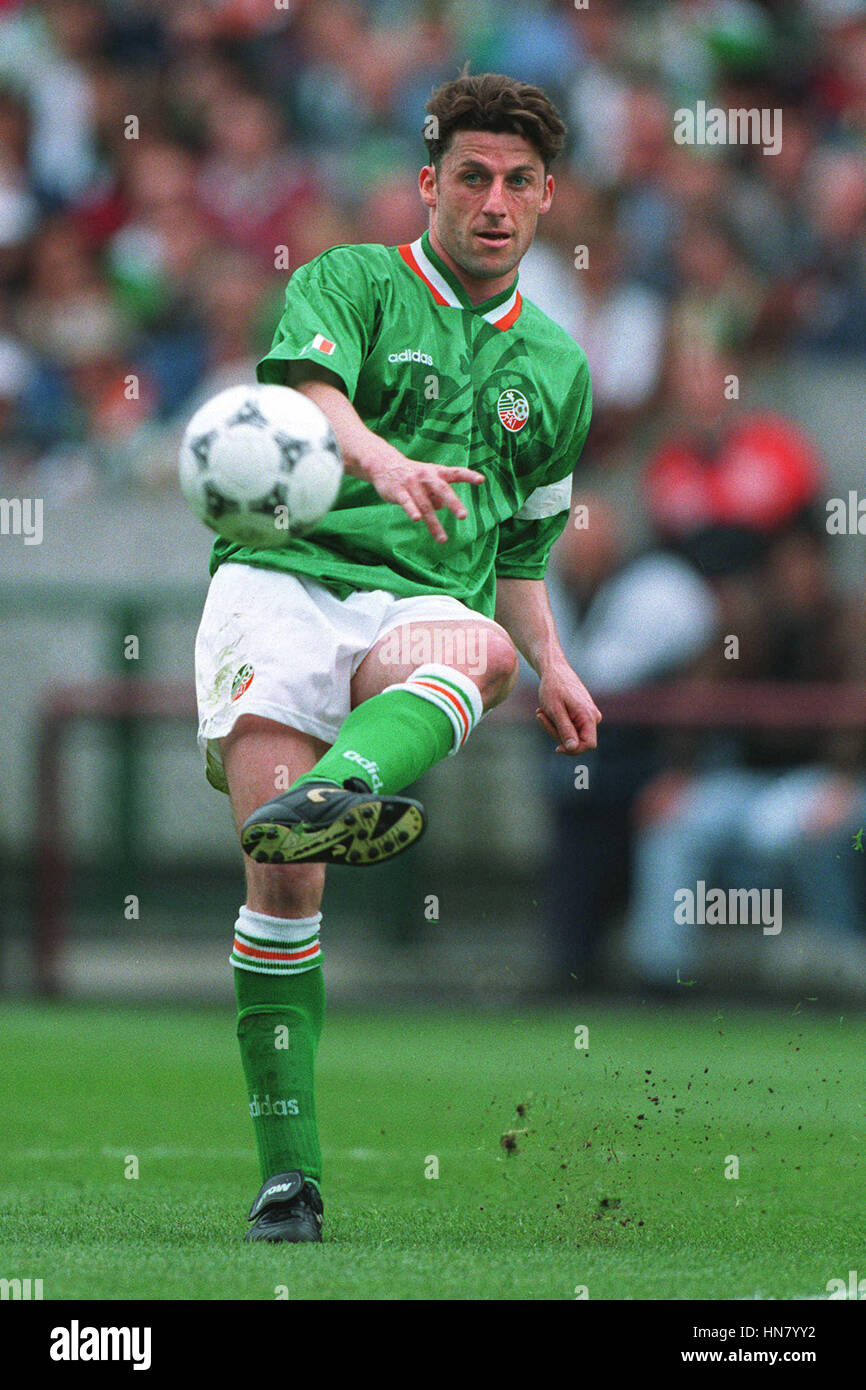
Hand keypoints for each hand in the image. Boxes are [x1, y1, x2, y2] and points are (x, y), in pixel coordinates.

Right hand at [361, 445, 484, 543]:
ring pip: (425, 505)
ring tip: (443, 539)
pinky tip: (416, 519)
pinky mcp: (398, 490)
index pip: (456, 472)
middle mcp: (426, 476)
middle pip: (442, 490)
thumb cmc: (413, 474)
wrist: (384, 464)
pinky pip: (406, 502)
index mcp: (437, 472)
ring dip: (434, 524)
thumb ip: (438, 493)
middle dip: (453, 503)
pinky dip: (411, 510)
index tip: (481, 480)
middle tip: (463, 516)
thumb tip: (443, 506)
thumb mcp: (428, 478)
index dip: (468, 476)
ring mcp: (412, 483)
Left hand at [535, 664, 601, 752]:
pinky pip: (570, 725)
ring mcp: (589, 714)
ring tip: (541, 711)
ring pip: (571, 733)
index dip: (573, 750)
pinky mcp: (582, 713)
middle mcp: (593, 716)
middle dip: (557, 733)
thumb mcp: (555, 711)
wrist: (554, 669)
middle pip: (577, 740)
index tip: (557, 748)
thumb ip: (565, 730)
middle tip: (540, 716)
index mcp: (589, 716)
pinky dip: (556, 721)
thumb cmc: (553, 688)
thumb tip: (572, 748)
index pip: (588, 744)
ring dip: (554, 726)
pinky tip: (546, 711)